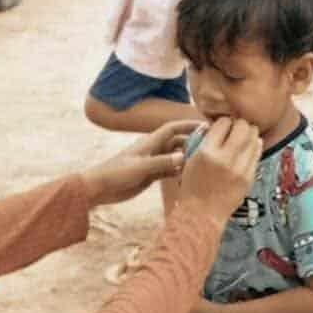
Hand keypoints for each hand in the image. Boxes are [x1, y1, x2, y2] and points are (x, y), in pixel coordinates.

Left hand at [80, 120, 202, 206]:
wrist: (100, 188)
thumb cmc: (116, 173)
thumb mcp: (140, 167)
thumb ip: (161, 162)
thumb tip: (184, 157)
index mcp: (149, 143)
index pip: (172, 128)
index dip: (188, 125)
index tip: (205, 125)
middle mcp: (153, 150)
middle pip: (177, 143)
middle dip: (193, 143)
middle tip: (212, 148)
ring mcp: (152, 163)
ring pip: (175, 158)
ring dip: (188, 159)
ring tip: (206, 163)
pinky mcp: (150, 175)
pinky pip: (169, 171)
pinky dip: (179, 172)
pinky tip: (191, 177)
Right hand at [179, 117, 261, 222]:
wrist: (201, 214)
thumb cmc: (192, 187)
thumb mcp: (190, 160)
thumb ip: (202, 141)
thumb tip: (215, 124)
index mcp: (207, 153)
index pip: (223, 123)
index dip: (223, 121)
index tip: (222, 125)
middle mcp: (225, 159)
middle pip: (243, 127)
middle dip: (240, 124)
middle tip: (236, 128)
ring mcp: (240, 169)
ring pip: (254, 138)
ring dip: (249, 133)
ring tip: (243, 137)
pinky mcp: (249, 177)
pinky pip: (257, 153)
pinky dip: (254, 146)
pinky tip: (248, 147)